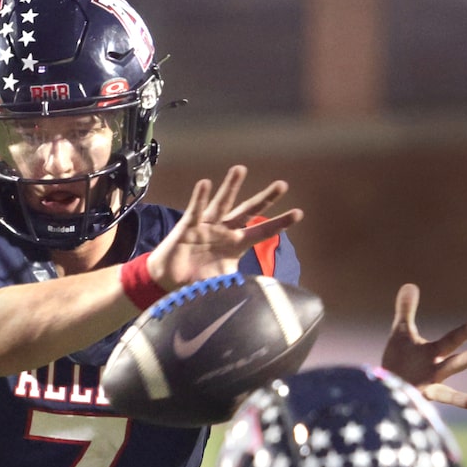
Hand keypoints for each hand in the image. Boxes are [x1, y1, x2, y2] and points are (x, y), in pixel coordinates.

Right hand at [144, 166, 301, 293]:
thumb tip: (258, 296)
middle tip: (282, 185)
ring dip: (231, 186)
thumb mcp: (222, 283)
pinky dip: (199, 198)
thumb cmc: (196, 280)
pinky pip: (195, 210)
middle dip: (265, 198)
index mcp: (237, 244)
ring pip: (223, 203)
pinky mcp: (188, 226)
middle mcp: (225, 230)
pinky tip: (205, 183)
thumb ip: (239, 284)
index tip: (298, 213)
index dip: (280, 223)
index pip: (262, 231)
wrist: (168, 282)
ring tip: (240, 169)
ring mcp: (208, 225)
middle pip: (248, 211)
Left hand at [378, 284, 466, 409]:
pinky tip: (433, 422)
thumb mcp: (401, 333)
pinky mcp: (413, 403)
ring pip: (442, 393)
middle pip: (453, 365)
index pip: (451, 340)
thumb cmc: (397, 361)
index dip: (465, 331)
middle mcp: (434, 372)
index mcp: (433, 353)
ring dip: (456, 398)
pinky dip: (423, 414)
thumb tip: (410, 285)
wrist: (385, 387)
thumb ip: (406, 311)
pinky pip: (421, 410)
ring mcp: (425, 390)